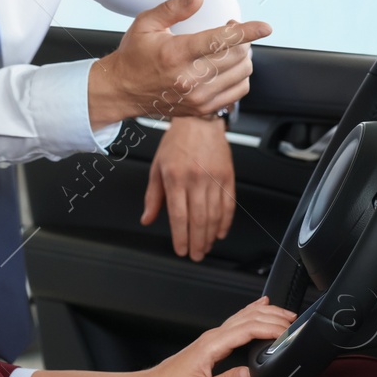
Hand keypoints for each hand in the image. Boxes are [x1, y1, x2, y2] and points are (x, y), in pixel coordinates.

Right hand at [88, 0, 270, 126]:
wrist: (121, 90)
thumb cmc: (134, 54)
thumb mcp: (146, 23)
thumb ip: (174, 8)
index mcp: (176, 54)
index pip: (220, 40)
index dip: (247, 31)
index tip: (266, 27)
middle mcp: (189, 79)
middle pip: (237, 56)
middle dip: (242, 39)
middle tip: (230, 30)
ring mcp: (197, 98)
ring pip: (242, 74)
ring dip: (243, 57)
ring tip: (229, 49)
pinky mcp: (202, 109)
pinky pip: (238, 93)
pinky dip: (240, 77)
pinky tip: (228, 68)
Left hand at [134, 296, 296, 376]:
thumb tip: (249, 374)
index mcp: (212, 345)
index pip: (248, 329)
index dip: (271, 328)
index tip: (288, 333)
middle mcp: (212, 337)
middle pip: (248, 317)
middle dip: (273, 316)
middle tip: (294, 322)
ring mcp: (211, 338)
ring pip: (243, 317)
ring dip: (265, 313)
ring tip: (286, 314)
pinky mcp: (211, 343)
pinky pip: (235, 322)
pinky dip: (251, 313)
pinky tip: (258, 307)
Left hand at [142, 115, 235, 260]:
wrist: (199, 121)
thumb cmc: (176, 142)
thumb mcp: (157, 168)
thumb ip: (153, 196)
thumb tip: (147, 218)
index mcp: (175, 178)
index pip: (179, 216)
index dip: (181, 237)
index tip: (181, 250)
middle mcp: (195, 180)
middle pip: (198, 220)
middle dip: (197, 242)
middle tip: (196, 255)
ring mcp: (214, 179)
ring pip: (214, 215)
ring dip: (210, 235)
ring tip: (206, 247)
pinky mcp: (227, 176)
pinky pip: (229, 204)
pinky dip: (225, 221)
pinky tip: (220, 232)